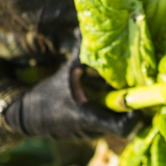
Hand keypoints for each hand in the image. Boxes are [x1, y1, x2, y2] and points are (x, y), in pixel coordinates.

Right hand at [4, 36, 138, 139]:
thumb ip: (79, 53)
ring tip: (120, 91)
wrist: (28, 117)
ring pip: (115, 125)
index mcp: (89, 118)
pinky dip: (109, 112)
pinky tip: (106, 98)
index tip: (138, 99)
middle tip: (135, 88)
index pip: (124, 129)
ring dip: (119, 109)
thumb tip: (82, 30)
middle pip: (124, 125)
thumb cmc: (47, 96)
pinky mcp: (89, 134)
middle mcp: (94, 130)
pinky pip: (106, 125)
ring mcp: (92, 135)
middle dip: (130, 108)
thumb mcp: (65, 73)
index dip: (136, 116)